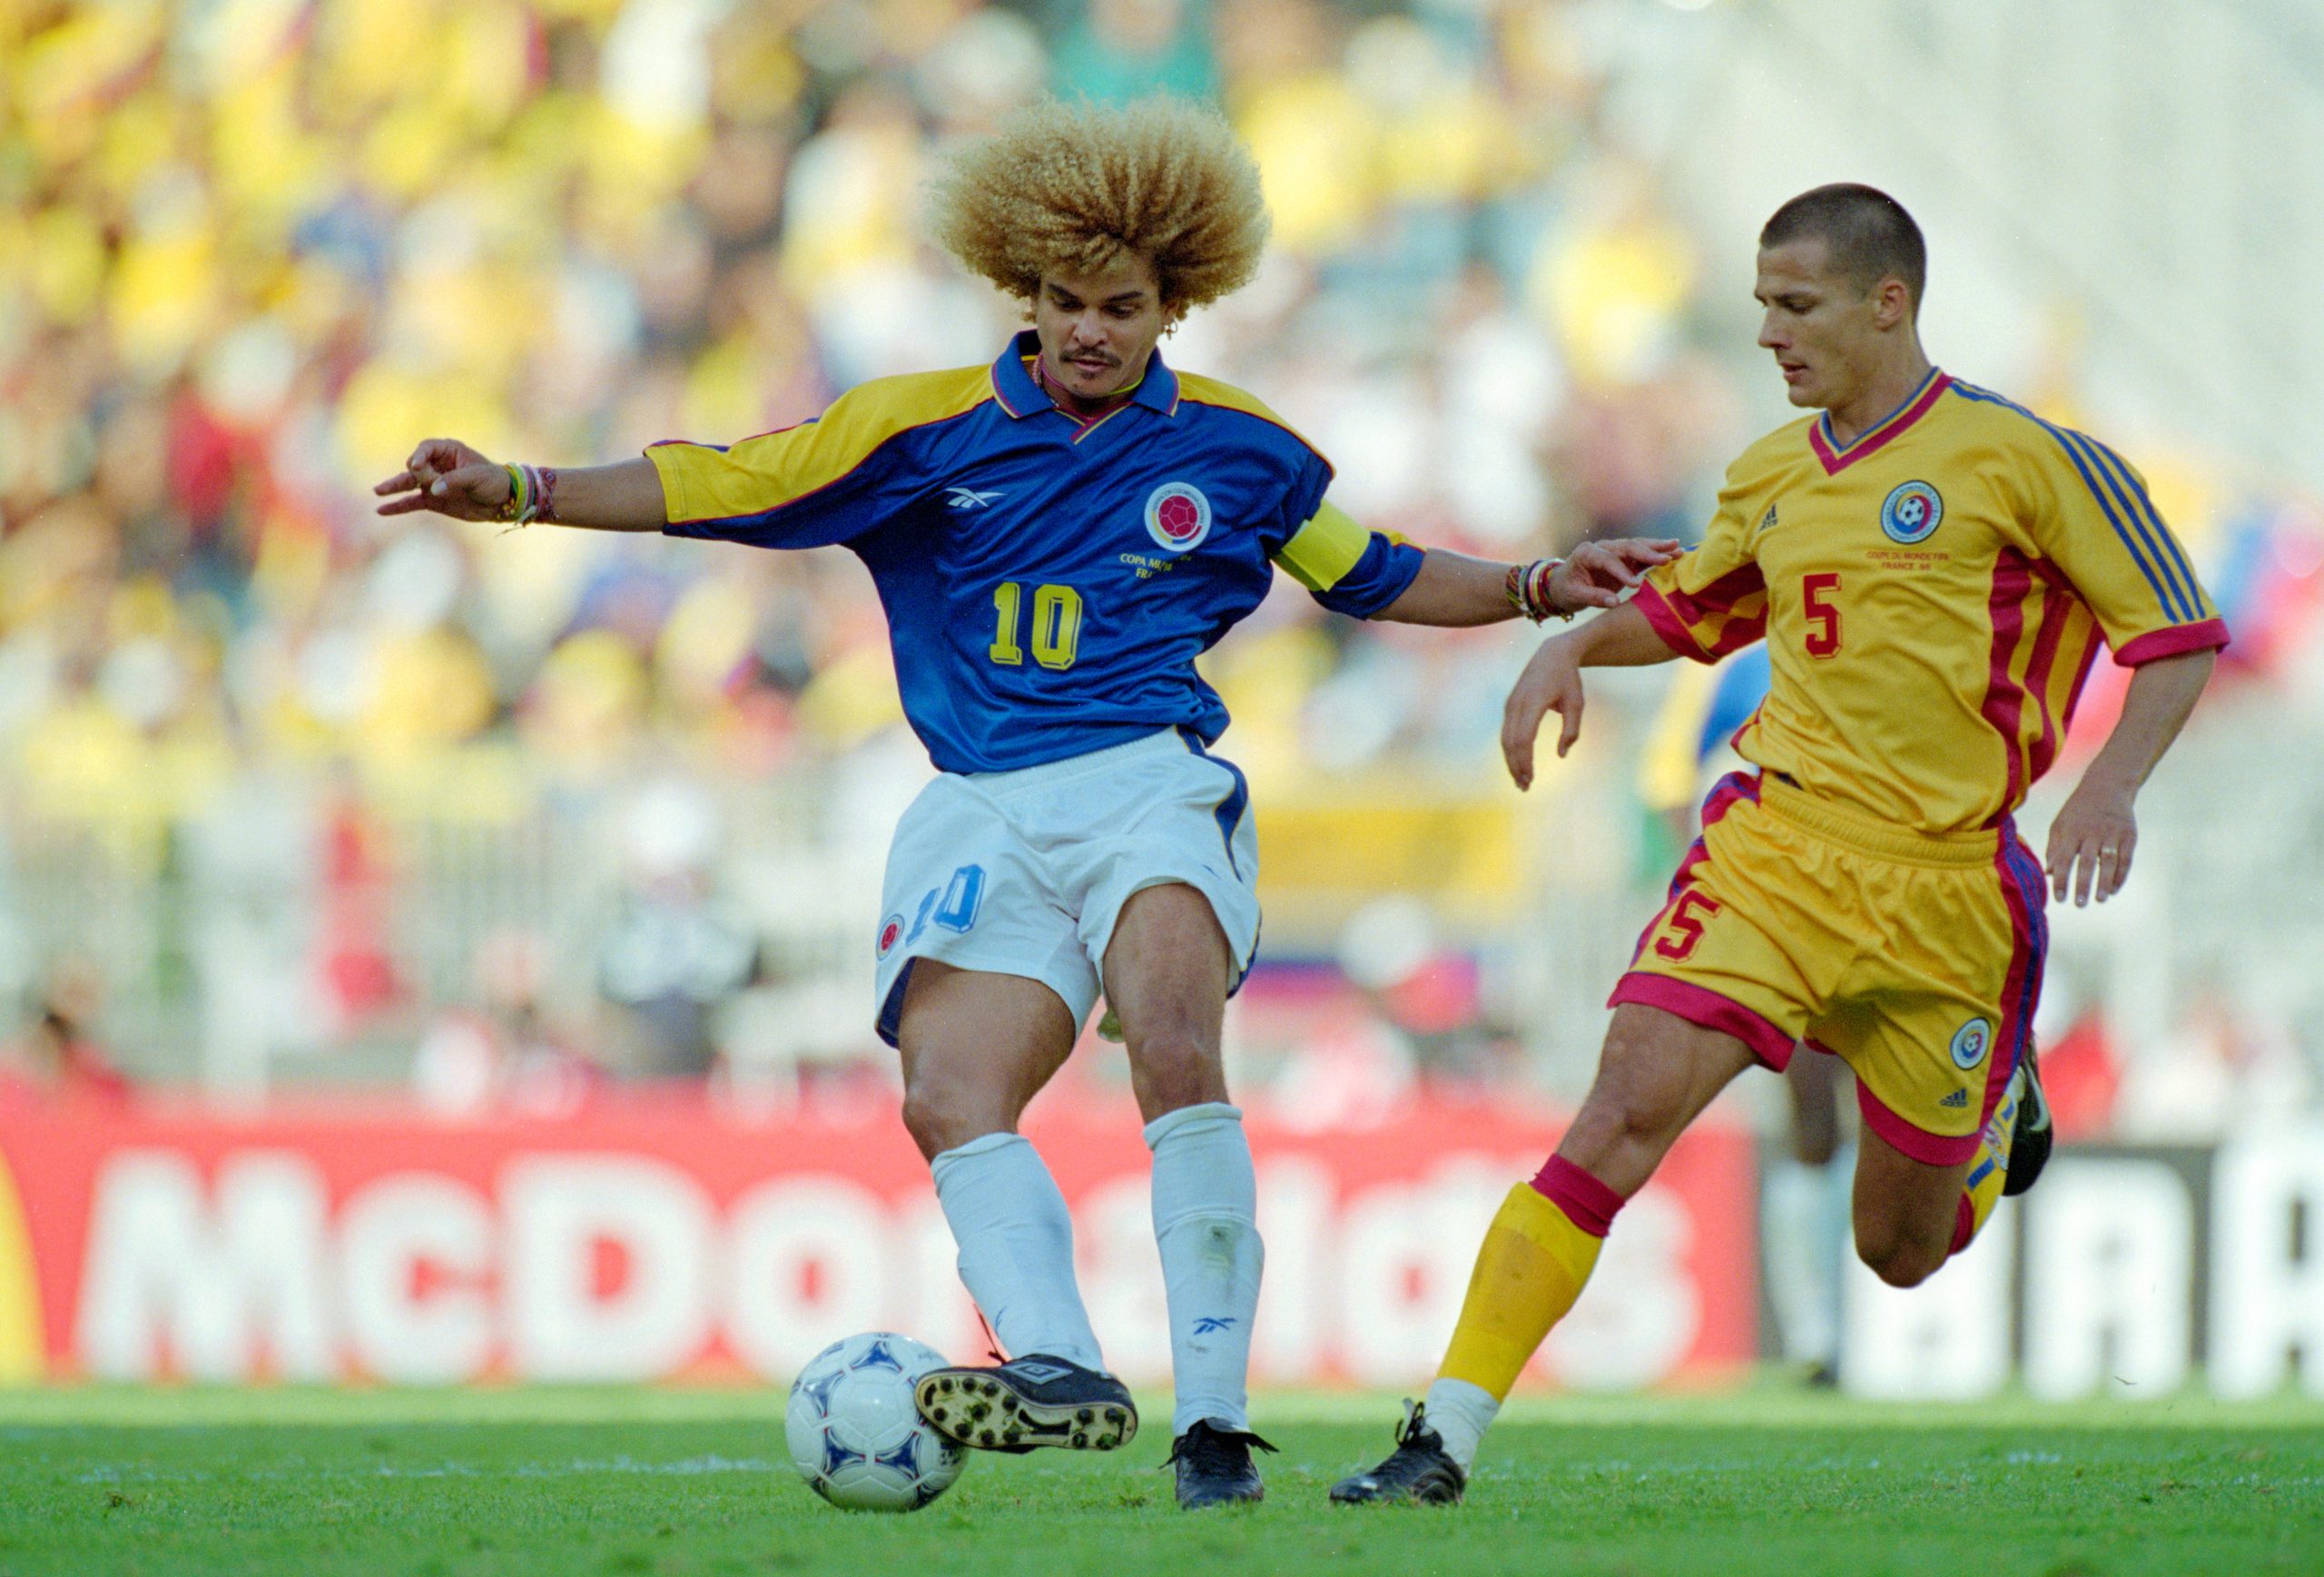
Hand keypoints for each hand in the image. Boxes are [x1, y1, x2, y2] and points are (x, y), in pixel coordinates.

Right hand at [374, 439, 508, 521]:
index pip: (426, 448)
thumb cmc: (494, 481)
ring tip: (377, 491)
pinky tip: (381, 510)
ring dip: (393, 487)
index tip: (416, 466)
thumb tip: (433, 490)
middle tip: (427, 482)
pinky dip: (397, 506)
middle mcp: (437, 465)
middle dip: (417, 475)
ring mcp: (433, 483)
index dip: (419, 456)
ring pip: (408, 484)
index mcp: (449, 451)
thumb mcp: (477, 477)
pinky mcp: (433, 500)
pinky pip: (411, 502)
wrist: (503, 502)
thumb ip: (454, 481)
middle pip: (416, 467)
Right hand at [1501, 635, 1586, 789]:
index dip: (1525, 761)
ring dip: (1511, 761)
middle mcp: (1517, 704)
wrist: (1552, 654)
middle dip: (1516, 767)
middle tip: (1525, 787)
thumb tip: (1562, 755)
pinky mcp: (1510, 706)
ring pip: (1505, 739)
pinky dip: (1511, 750)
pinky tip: (1518, 763)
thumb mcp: (1577, 703)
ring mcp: (1510, 705)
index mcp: (1533, 702)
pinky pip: (1507, 733)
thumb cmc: (1568, 679)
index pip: (1524, 738)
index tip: (1532, 778)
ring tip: (1521, 781)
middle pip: (1510, 743)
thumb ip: (1571, 730)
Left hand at [1548, 537, 1682, 613]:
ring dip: (1658, 548)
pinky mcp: (1623, 559)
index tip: (1635, 585)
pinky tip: (1675, 554)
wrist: (1561, 584)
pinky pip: (1642, 556)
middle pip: (1627, 546)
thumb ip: (1594, 597)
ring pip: (1638, 546)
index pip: (1608, 560)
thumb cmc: (1566, 589)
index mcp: (1587, 553)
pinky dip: (1657, 555)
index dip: (1622, 572)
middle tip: (1667, 558)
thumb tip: (1615, 603)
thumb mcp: (1574, 595)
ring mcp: (1614, 551)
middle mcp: (1603, 547)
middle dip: (1648, 552)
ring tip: (1678, 548)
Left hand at [2045, 773, 2137, 906]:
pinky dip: (2121, 875)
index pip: (2064, 859)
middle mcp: (2092, 832)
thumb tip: (2048, 873)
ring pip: (2109, 862)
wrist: (2108, 787)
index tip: (2059, 898)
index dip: (2061, 880)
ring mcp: (2112, 833)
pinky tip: (2114, 889)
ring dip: (2104, 883)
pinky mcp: (2129, 835)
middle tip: (2079, 904)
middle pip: (2087, 862)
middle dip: (2082, 885)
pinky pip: (2126, 859)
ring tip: (2100, 900)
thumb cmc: (2078, 811)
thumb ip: (2054, 848)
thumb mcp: (2060, 824)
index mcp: (2072, 830)